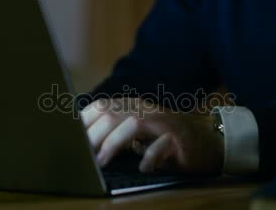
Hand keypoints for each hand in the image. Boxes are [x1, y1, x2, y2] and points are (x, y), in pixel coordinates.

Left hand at [81, 97, 223, 173]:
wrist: (205, 140)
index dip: (83, 122)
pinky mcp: (178, 138)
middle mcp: (145, 110)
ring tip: (102, 163)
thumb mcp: (137, 132)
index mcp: (131, 106)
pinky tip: (143, 168)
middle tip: (82, 157)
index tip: (70, 141)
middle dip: (93, 136)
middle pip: (112, 115)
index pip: (101, 107)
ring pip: (133, 124)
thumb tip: (83, 144)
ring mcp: (162, 122)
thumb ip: (114, 132)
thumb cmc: (164, 139)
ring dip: (113, 144)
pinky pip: (162, 145)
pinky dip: (150, 157)